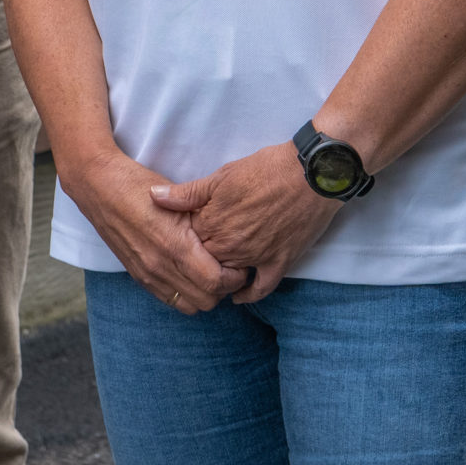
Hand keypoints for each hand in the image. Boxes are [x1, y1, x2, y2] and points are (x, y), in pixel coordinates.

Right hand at [64, 149, 249, 314]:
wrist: (100, 188)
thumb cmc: (141, 186)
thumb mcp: (179, 197)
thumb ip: (204, 222)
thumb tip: (231, 237)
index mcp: (174, 245)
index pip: (216, 282)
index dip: (235, 276)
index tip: (240, 263)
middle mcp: (160, 266)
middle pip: (207, 300)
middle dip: (224, 288)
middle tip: (229, 268)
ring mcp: (147, 275)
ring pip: (190, 306)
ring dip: (205, 294)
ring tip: (210, 272)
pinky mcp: (139, 277)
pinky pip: (170, 300)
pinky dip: (186, 294)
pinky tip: (190, 273)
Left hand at [152, 143, 339, 304]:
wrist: (311, 174)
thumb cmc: (267, 169)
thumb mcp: (222, 175)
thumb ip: (187, 193)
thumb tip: (154, 197)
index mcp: (212, 224)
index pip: (187, 242)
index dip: (186, 238)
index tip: (184, 234)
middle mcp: (230, 246)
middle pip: (205, 262)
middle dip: (200, 259)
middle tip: (196, 254)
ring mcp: (255, 257)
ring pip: (228, 276)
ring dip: (220, 274)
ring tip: (212, 270)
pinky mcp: (279, 263)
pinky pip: (260, 288)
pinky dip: (248, 294)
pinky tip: (238, 295)